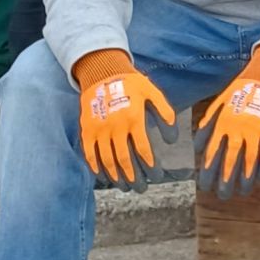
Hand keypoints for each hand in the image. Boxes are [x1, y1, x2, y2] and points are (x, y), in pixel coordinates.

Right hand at [72, 49, 173, 187]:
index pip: (143, 149)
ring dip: (116, 176)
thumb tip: (172, 138)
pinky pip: (89, 154)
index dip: (150, 165)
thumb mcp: (152, 92)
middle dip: (134, 177)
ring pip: (107, 160)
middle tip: (141, 188)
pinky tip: (104, 177)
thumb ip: (164, 112)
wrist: (102, 72)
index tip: (155, 176)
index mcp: (134, 118)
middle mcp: (116, 126)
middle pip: (125, 159)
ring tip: (125, 186)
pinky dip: (96, 167)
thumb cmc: (131, 83)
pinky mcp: (87, 130)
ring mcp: (99, 129)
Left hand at [196, 42, 259, 196]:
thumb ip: (207, 124)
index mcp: (222, 122)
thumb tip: (196, 147)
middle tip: (222, 195)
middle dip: (225, 181)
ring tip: (243, 192)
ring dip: (245, 179)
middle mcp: (237, 128)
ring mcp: (256, 130)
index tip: (204, 186)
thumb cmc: (240, 90)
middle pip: (229, 161)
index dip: (208, 172)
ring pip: (249, 161)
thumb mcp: (219, 103)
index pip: (212, 152)